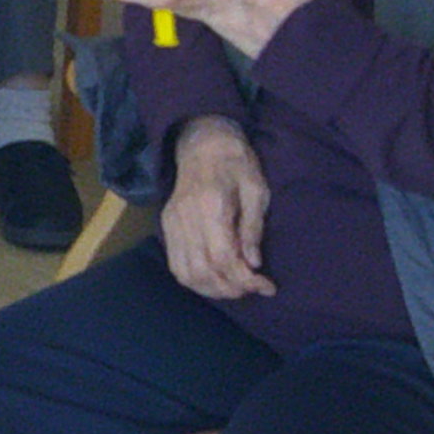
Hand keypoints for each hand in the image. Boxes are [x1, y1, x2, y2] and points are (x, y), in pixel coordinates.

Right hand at [159, 118, 274, 297]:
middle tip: (254, 288)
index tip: (267, 286)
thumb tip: (253, 264)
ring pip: (185, 273)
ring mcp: (172, 223)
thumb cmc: (236, 164)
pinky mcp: (167, 225)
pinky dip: (195, 280)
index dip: (245, 279)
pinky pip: (175, 264)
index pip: (223, 257)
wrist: (202, 144)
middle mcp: (185, 218)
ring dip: (212, 289)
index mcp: (210, 206)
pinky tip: (215, 280)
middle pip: (202, 271)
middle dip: (231, 288)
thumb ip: (253, 227)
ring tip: (236, 288)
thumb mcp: (256, 190)